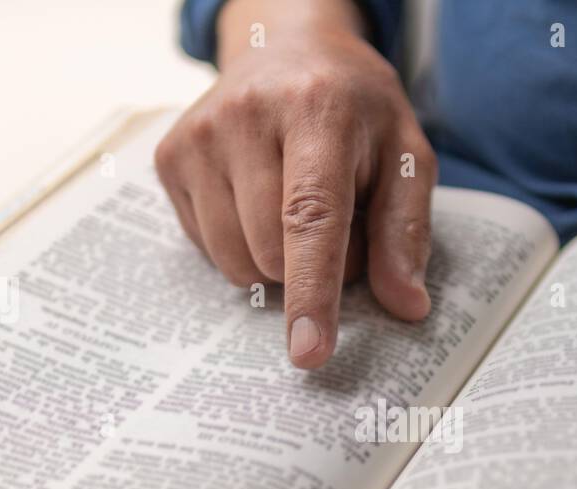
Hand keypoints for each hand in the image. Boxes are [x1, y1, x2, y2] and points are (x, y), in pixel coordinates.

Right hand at [155, 0, 435, 367]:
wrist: (289, 49)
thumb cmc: (357, 113)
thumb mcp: (406, 157)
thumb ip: (406, 233)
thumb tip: (407, 307)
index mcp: (318, 110)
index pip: (311, 217)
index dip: (313, 292)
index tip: (309, 352)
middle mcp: (247, 116)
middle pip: (272, 253)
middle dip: (313, 267)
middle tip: (339, 222)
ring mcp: (199, 135)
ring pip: (236, 261)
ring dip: (275, 263)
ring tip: (295, 208)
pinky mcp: (170, 156)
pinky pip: (209, 249)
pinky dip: (242, 245)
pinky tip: (258, 199)